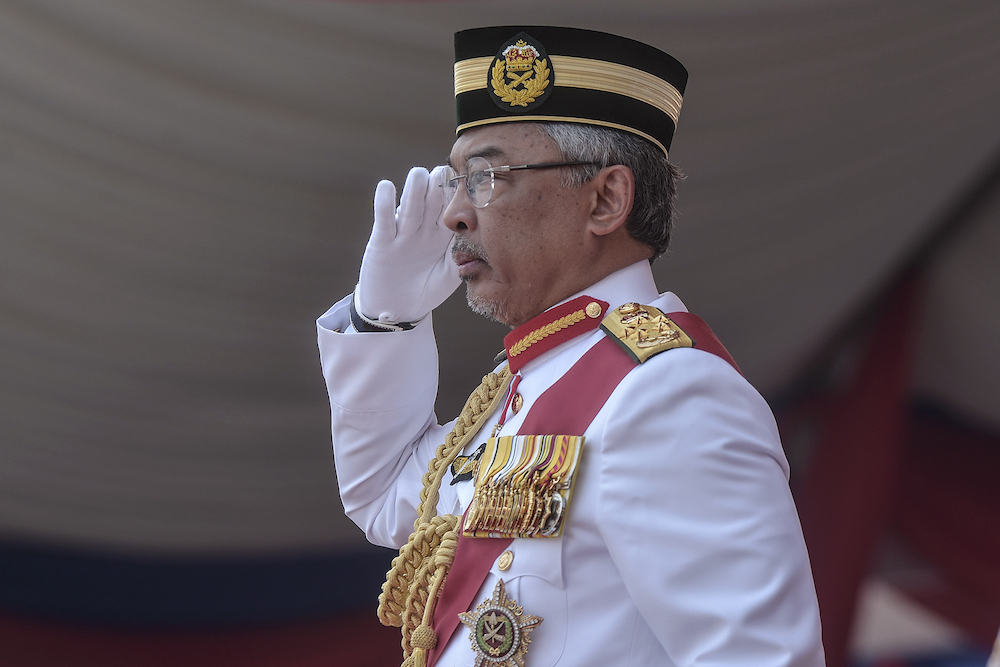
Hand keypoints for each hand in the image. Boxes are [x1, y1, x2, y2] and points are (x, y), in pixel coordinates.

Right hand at [355, 165, 459, 324]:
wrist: (397, 310)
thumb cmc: (426, 290)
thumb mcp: (448, 276)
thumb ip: (459, 257)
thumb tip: (474, 239)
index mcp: (442, 235)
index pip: (451, 210)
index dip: (457, 196)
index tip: (468, 180)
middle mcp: (423, 230)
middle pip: (431, 204)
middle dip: (437, 187)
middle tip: (443, 171)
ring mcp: (402, 234)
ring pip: (410, 209)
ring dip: (414, 191)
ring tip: (419, 174)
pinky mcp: (381, 242)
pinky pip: (384, 221)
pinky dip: (384, 204)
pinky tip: (386, 187)